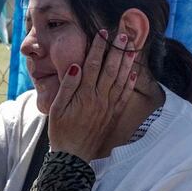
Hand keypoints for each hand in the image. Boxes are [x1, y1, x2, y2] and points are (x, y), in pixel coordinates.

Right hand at [47, 29, 136, 161]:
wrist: (73, 157)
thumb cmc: (61, 131)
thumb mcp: (56, 108)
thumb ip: (67, 86)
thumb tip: (76, 65)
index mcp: (84, 95)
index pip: (92, 65)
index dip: (98, 47)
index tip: (103, 33)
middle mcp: (99, 99)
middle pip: (110, 69)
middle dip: (117, 50)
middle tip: (124, 34)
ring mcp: (108, 107)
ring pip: (120, 80)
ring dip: (127, 63)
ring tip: (132, 47)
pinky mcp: (113, 116)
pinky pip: (125, 97)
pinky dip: (131, 84)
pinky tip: (135, 73)